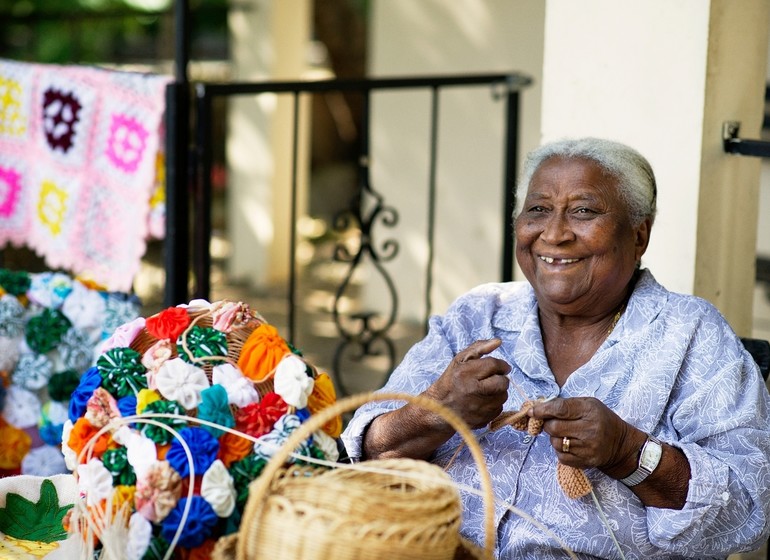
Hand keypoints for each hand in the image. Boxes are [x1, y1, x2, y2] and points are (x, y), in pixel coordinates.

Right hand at [424, 339, 510, 428]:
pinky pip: (499, 408)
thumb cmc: (451, 381)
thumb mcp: (459, 360)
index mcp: (465, 373)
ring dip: (498, 391)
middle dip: (500, 378)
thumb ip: (479, 348)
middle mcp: (472, 391)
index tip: (499, 367)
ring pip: (503, 396)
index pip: (494, 365)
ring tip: (485, 390)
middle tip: (493, 378)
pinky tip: (483, 401)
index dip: (501, 365)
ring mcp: (478, 408)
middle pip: (503, 382)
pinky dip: (494, 403)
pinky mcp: (483, 420)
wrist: (439, 409)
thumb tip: (498, 341)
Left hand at [529, 397, 645, 475]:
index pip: (560, 409)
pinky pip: (560, 456)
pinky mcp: (585, 462)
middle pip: (554, 427)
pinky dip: (560, 450)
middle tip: (552, 422)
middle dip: (547, 424)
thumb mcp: (588, 404)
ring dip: (554, 437)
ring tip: (566, 434)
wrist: (620, 445)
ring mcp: (588, 448)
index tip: (532, 411)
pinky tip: (569, 444)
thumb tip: (538, 408)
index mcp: (590, 411)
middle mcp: (590, 430)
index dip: (542, 410)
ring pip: (555, 442)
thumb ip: (564, 404)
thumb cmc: (600, 420)